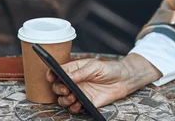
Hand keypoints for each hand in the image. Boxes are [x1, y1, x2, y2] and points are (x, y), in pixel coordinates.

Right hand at [47, 53, 161, 113]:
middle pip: (57, 87)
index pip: (58, 72)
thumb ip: (80, 72)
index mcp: (74, 70)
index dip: (52, 74)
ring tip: (73, 96)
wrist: (123, 80)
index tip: (51, 77)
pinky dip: (74, 107)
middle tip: (66, 89)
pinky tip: (79, 103)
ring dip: (65, 100)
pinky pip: (74, 108)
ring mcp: (79, 92)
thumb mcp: (95, 66)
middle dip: (58, 89)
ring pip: (63, 99)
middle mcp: (74, 82)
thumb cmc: (108, 69)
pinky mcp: (85, 102)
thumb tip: (66, 77)